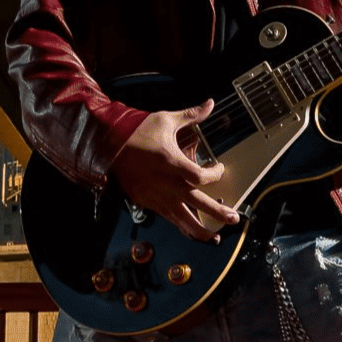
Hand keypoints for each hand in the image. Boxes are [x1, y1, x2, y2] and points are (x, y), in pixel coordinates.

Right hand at [112, 100, 242, 241]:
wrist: (107, 145)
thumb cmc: (137, 132)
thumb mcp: (165, 120)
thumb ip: (191, 115)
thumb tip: (210, 103)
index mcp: (174, 163)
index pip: (203, 177)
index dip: (216, 174)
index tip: (219, 168)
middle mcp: (168, 184)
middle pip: (200, 204)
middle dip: (219, 213)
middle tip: (234, 218)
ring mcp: (157, 196)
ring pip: (184, 220)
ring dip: (201, 231)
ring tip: (215, 238)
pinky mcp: (147, 203)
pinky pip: (169, 218)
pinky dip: (182, 225)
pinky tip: (191, 230)